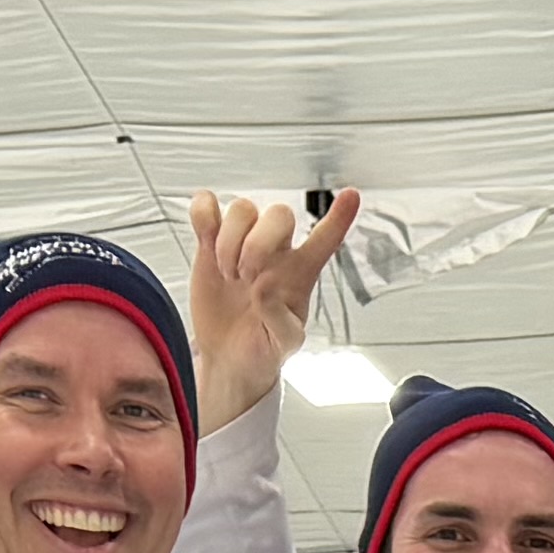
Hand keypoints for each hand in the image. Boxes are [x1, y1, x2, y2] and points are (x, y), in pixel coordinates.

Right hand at [185, 185, 360, 420]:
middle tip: (247, 276)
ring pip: (242, 208)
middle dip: (259, 243)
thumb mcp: (282, 345)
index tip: (351, 196)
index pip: (324, 240)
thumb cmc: (262, 349)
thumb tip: (265, 289)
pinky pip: (207, 206)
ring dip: (230, 241)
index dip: (338, 218)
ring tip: (229, 275)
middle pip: (278, 213)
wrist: (229, 357)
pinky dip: (203, 213)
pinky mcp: (211, 242)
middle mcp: (274, 251)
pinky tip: (206, 242)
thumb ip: (281, 320)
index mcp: (299, 274)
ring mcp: (241, 242)